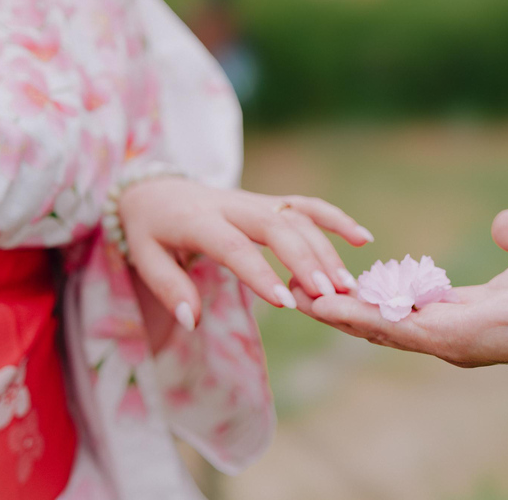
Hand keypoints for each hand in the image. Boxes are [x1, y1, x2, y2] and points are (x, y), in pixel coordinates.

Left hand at [118, 177, 372, 328]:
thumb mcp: (144, 258)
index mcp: (199, 220)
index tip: (287, 303)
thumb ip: (169, 288)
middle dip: (307, 260)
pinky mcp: (269, 201)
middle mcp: (233, 204)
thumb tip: (192, 320)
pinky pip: (307, 204)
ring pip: (298, 217)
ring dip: (326, 248)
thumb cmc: (151, 231)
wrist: (156, 189)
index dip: (261, 274)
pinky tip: (363, 238)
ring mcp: (255, 200)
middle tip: (330, 295)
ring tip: (347, 285)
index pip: (234, 246)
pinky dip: (336, 218)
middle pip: (277, 227)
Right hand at [292, 209, 507, 367]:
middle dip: (342, 307)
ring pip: (377, 328)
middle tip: (298, 289)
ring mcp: (450, 340)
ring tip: (293, 295)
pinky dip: (352, 317)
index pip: (410, 305)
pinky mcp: (450, 338)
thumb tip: (503, 224)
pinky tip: (318, 303)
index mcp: (470, 311)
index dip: (375, 293)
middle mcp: (453, 333)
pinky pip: (390, 328)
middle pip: (384, 321)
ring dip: (335, 313)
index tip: (343, 280)